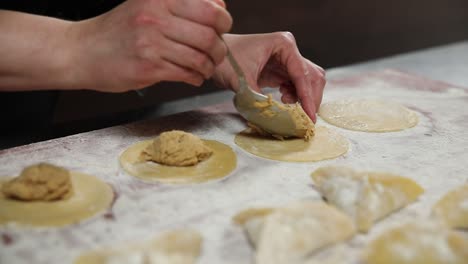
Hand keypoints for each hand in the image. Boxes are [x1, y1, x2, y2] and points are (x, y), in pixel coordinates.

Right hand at [68, 0, 231, 91]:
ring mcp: (151, 43)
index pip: (210, 9)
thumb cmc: (117, 30)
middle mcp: (156, 18)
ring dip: (209, 66)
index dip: (224, 22)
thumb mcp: (146, 5)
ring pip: (200, 57)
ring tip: (204, 67)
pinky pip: (186, 74)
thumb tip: (219, 8)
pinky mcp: (148, 68)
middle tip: (216, 53)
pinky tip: (193, 76)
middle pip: (209, 35)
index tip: (221, 29)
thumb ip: (180, 5)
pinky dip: (196, 78)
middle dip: (219, 49)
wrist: (82, 52)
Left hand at [212, 32, 324, 121]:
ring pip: (307, 81)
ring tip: (289, 106)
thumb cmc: (225, 61)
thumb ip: (258, 99)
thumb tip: (273, 119)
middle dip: (311, 99)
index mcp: (283, 44)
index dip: (307, 97)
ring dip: (304, 98)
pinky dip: (296, 96)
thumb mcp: (241, 81)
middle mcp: (289, 50)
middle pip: (312, 76)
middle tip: (305, 119)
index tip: (309, 117)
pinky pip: (297, 85)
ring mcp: (286, 59)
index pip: (302, 74)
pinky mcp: (281, 69)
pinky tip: (284, 100)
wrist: (213, 56)